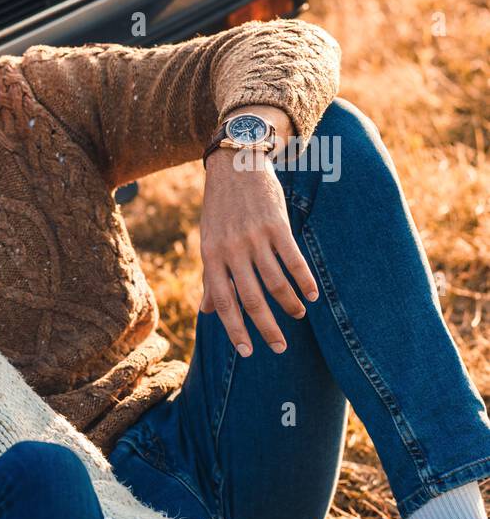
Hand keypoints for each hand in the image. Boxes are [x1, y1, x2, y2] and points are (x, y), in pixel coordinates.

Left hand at [199, 105, 318, 355]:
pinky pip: (293, 260)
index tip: (248, 352)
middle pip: (251, 299)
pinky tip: (312, 294)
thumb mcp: (208, 242)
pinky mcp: (276, 225)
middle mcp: (231, 251)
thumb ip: (211, 278)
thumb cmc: (220, 210)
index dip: (236, 330)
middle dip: (266, 328)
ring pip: (275, 283)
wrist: (234, 166)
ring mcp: (254, 238)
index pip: (223, 303)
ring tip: (298, 316)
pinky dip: (305, 280)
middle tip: (279, 347)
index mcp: (211, 258)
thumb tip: (207, 311)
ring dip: (289, 305)